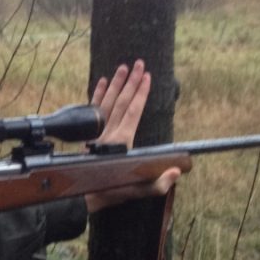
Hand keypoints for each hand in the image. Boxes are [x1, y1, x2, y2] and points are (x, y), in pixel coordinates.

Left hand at [85, 60, 180, 212]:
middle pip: (121, 102)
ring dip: (116, 84)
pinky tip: (104, 81)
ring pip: (107, 103)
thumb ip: (158, 183)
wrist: (83, 196)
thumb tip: (176, 172)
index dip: (141, 94)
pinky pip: (93, 110)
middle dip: (131, 82)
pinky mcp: (89, 134)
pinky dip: (98, 94)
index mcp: (121, 142)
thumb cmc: (113, 191)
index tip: (148, 77)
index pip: (133, 112)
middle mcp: (108, 134)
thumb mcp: (139, 190)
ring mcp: (97, 133)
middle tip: (139, 63)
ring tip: (124, 67)